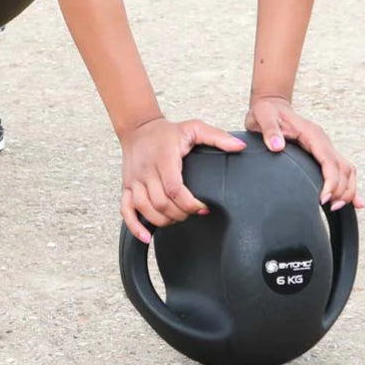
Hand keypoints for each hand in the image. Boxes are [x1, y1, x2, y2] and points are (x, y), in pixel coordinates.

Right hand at [118, 116, 246, 243]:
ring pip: (145, 209)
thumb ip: (217, 137)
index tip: (203, 206)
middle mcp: (147, 170)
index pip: (174, 189)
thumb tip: (239, 147)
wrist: (138, 127)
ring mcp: (134, 179)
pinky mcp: (126, 186)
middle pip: (161, 203)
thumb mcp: (194, 128)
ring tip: (177, 217)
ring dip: (163, 220)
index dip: (189, 203)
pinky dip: (135, 226)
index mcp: (164, 158)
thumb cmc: (167, 131)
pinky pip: (125, 210)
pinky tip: (146, 236)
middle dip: (180, 214)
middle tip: (192, 212)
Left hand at [245, 96, 363, 212]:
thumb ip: (269, 130)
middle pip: (343, 168)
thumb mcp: (262, 116)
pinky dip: (349, 187)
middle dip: (340, 190)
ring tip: (335, 207)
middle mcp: (322, 141)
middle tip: (328, 206)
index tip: (323, 198)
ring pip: (347, 170)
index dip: (331, 181)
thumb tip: (277, 146)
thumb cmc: (267, 111)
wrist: (270, 105)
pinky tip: (355, 202)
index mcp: (312, 134)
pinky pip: (342, 170)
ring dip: (346, 190)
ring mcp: (324, 147)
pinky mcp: (322, 153)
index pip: (329, 161)